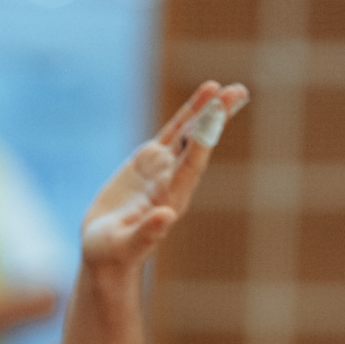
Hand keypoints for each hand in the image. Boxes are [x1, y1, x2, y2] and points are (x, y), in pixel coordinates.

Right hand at [80, 81, 246, 271]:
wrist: (105, 255)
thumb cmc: (113, 255)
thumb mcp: (126, 246)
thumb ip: (146, 233)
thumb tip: (167, 216)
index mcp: (170, 199)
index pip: (191, 164)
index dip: (203, 138)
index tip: (216, 112)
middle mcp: (172, 181)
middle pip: (198, 144)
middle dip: (216, 118)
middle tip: (239, 91)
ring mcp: (163, 170)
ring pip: (190, 134)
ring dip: (208, 111)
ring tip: (229, 88)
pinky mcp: (149, 162)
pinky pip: (173, 132)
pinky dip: (188, 114)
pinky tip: (204, 97)